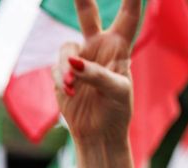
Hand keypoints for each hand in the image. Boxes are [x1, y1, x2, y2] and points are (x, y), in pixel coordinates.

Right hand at [55, 0, 139, 140]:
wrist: (97, 134)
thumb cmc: (116, 111)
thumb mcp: (116, 91)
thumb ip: (96, 73)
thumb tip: (72, 62)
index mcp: (120, 48)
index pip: (128, 17)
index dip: (131, 0)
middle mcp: (98, 48)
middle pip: (88, 16)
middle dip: (82, 1)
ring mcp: (78, 60)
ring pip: (65, 50)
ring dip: (66, 68)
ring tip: (73, 87)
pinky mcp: (62, 74)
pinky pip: (56, 69)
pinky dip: (62, 81)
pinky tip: (71, 93)